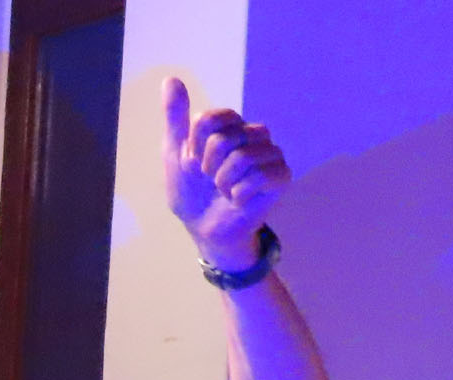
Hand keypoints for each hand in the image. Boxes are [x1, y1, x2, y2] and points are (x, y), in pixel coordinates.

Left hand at [162, 77, 289, 269]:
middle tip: (210, 179)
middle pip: (224, 138)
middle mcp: (255, 134)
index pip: (210, 119)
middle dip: (207, 166)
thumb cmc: (191, 191)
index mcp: (231, 125)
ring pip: (242, 157)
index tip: (193, 162)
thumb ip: (176, 117)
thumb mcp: (175, 153)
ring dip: (222, 182)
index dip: (194, 146)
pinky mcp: (282, 176)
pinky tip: (238, 199)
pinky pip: (259, 176)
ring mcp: (271, 154)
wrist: (203, 227)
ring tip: (224, 190)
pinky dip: (239, 194)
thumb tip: (170, 79)